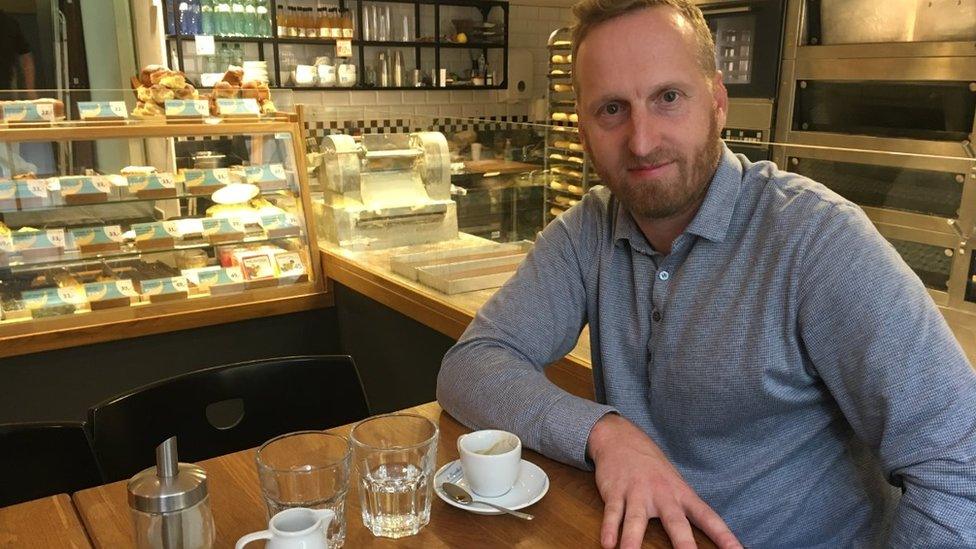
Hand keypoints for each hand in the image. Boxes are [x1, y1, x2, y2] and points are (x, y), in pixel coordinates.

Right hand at [587, 414, 741, 548]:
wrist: (620, 438)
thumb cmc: (651, 467)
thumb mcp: (673, 483)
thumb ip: (684, 509)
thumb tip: (702, 535)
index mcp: (681, 494)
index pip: (707, 517)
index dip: (723, 536)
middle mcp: (661, 494)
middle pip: (675, 523)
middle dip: (684, 544)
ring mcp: (637, 493)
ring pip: (637, 520)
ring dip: (634, 540)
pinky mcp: (615, 492)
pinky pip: (613, 513)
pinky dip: (610, 529)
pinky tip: (608, 544)